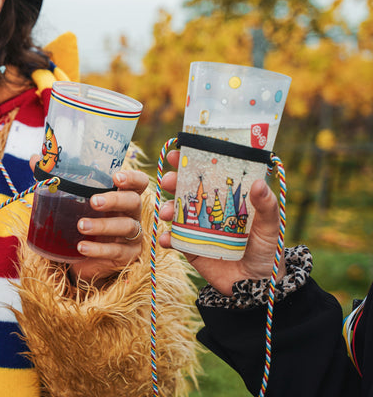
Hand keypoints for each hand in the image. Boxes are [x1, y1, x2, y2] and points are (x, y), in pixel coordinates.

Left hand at [29, 156, 148, 286]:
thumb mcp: (73, 202)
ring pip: (126, 227)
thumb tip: (36, 159)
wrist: (83, 259)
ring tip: (81, 226)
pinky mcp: (128, 255)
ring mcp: (133, 236)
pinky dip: (98, 250)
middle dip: (115, 200)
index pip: (138, 183)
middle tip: (94, 202)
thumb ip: (59, 182)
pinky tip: (82, 248)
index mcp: (122, 196)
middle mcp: (132, 214)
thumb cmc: (83, 222)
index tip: (116, 177)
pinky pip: (117, 251)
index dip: (132, 178)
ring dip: (103, 225)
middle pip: (134, 202)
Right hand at [159, 150, 285, 295]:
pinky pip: (174, 240)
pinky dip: (167, 238)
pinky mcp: (191, 248)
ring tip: (165, 212)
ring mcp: (198, 228)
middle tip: (169, 180)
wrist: (256, 285)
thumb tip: (258, 183)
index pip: (210, 174)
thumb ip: (266, 206)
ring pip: (175, 212)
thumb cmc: (268, 250)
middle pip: (187, 190)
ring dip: (165, 208)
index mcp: (228, 199)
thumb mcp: (271, 226)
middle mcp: (210, 210)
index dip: (194, 161)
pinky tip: (167, 240)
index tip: (181, 151)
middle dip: (173, 181)